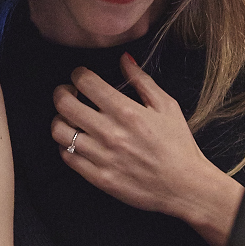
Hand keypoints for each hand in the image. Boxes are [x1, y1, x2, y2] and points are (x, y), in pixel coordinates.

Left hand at [51, 54, 240, 233]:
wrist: (184, 186)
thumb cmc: (178, 145)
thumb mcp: (166, 106)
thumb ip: (142, 80)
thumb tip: (124, 59)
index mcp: (126, 111)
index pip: (86, 82)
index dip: (78, 74)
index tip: (81, 76)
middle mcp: (109, 132)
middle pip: (64, 104)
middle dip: (61, 92)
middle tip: (68, 92)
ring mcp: (101, 156)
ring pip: (59, 131)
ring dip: (60, 119)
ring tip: (69, 118)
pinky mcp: (98, 177)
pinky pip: (67, 157)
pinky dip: (66, 146)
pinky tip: (77, 141)